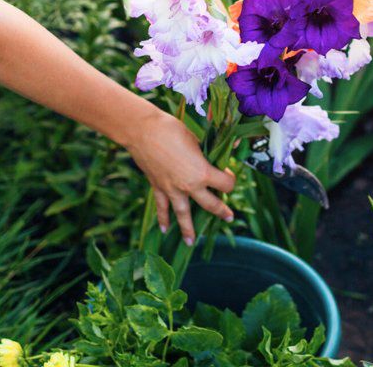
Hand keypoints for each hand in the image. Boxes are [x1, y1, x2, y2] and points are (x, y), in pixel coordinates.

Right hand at [125, 111, 235, 244]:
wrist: (143, 131)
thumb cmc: (171, 130)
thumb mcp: (196, 139)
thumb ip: (206, 152)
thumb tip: (217, 154)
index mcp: (203, 172)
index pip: (225, 184)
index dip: (230, 179)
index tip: (227, 174)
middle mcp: (189, 186)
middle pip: (211, 204)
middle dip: (221, 211)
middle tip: (228, 217)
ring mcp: (172, 190)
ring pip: (183, 215)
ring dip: (188, 229)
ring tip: (191, 242)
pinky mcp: (158, 188)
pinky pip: (162, 208)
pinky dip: (163, 219)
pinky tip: (164, 229)